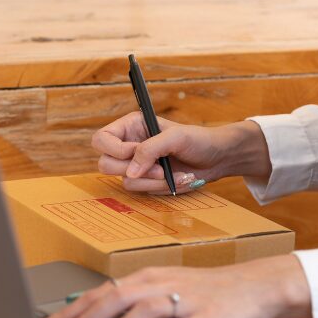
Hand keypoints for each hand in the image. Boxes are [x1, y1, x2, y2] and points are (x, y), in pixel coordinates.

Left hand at [38, 255, 311, 317]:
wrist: (255, 286)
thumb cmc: (205, 293)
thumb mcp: (165, 291)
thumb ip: (132, 303)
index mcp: (147, 277)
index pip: (101, 292)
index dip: (72, 311)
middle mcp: (162, 284)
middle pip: (115, 299)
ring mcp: (186, 300)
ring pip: (142, 313)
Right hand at [92, 113, 271, 194]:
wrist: (216, 159)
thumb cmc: (198, 140)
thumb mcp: (176, 137)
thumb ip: (150, 149)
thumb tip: (130, 172)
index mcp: (131, 126)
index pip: (102, 139)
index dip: (114, 149)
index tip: (136, 152)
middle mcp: (128, 145)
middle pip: (105, 163)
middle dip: (133, 169)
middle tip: (159, 167)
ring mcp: (136, 166)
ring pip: (125, 181)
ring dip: (151, 180)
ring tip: (172, 173)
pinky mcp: (145, 182)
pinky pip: (140, 191)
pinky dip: (159, 188)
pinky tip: (176, 179)